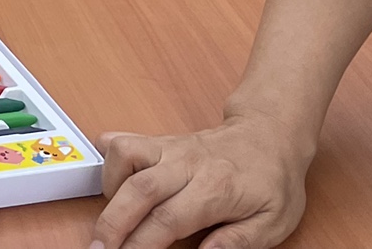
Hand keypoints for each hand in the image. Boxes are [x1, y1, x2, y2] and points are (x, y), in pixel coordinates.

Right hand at [90, 115, 310, 248]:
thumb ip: (239, 242)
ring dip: (109, 189)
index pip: (168, 218)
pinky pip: (123, 142)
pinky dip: (109, 162)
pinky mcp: (159, 141)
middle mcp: (187, 163)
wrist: (270, 133)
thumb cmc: (272, 181)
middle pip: (138, 190)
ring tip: (113, 218)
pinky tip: (114, 185)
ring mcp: (170, 148)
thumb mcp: (273, 221)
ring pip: (124, 156)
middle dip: (112, 223)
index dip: (142, 244)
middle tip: (98, 248)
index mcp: (216, 188)